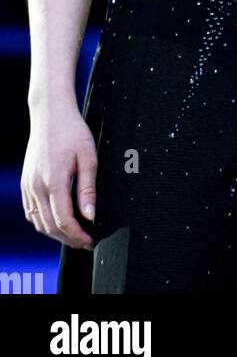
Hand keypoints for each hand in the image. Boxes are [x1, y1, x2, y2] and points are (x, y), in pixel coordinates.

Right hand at [21, 104, 97, 248]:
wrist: (50, 114)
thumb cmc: (73, 131)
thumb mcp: (88, 157)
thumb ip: (88, 189)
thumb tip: (90, 216)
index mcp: (54, 181)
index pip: (64, 221)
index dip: (78, 236)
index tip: (91, 240)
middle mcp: (37, 187)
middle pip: (50, 227)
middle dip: (69, 239)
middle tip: (85, 242)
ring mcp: (28, 186)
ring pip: (38, 222)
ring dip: (55, 233)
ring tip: (74, 235)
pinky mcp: (25, 183)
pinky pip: (31, 212)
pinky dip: (43, 222)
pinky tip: (56, 221)